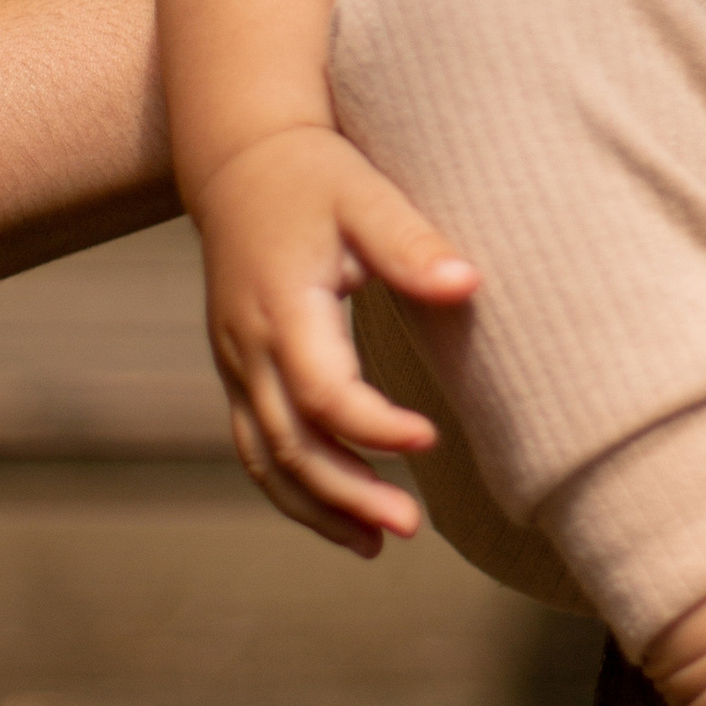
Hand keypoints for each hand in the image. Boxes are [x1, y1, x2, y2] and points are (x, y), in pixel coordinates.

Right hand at [190, 128, 479, 553]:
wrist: (240, 161)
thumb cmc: (314, 174)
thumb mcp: (365, 194)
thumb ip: (411, 244)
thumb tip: (469, 285)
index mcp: (281, 308)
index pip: (321, 392)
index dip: (373, 426)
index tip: (429, 440)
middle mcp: (248, 347)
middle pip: (288, 445)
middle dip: (347, 494)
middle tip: (410, 528)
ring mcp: (236, 364)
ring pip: (265, 460)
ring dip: (318, 508)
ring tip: (379, 544)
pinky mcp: (239, 371)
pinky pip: (256, 447)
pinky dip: (294, 490)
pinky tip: (342, 517)